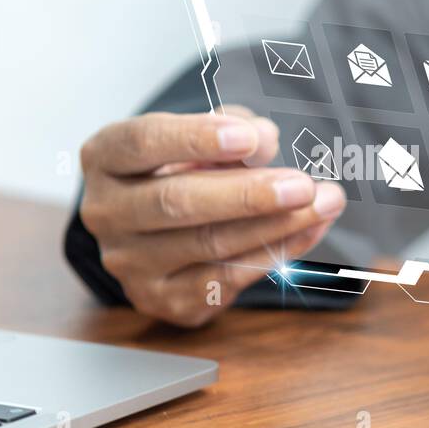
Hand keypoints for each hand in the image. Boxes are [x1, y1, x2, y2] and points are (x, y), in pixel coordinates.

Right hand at [79, 108, 344, 326]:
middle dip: (248, 194)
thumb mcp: (203, 136)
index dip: (197, 139)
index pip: (144, 143)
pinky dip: (275, 253)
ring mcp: (129, 262)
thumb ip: (232, 130)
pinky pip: (225, 278)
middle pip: (177, 202)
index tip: (250, 137)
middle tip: (302, 185)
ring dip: (275, 225)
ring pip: (208, 244)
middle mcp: (106, 212)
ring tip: (324, 203)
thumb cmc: (183, 168)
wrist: (158, 228)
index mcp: (105, 157)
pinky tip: (309, 230)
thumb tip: (264, 141)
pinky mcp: (162, 297)